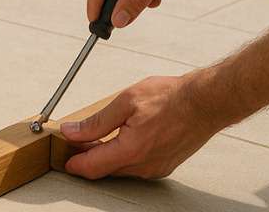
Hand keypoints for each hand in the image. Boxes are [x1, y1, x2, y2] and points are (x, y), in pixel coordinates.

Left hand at [60, 74, 224, 179]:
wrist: (205, 103)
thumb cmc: (171, 98)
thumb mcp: (126, 101)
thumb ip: (96, 121)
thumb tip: (73, 131)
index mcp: (131, 150)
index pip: (92, 167)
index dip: (74, 164)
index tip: (62, 157)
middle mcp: (144, 166)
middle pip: (105, 169)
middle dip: (87, 157)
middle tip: (75, 140)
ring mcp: (156, 168)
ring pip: (120, 168)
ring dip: (105, 156)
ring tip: (95, 137)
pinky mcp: (164, 165)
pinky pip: (136, 166)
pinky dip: (122, 156)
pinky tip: (120, 140)